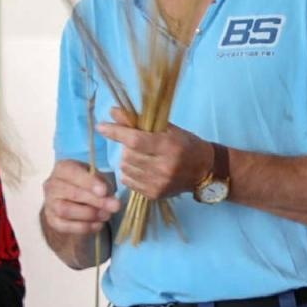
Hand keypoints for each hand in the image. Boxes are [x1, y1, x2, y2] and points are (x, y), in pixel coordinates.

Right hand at [41, 159, 120, 235]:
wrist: (78, 204)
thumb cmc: (90, 186)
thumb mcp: (99, 179)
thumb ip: (105, 186)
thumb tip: (111, 201)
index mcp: (63, 168)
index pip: (72, 172)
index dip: (89, 182)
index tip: (104, 191)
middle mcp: (52, 184)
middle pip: (71, 193)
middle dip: (96, 201)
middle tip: (114, 206)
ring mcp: (49, 203)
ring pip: (65, 210)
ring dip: (89, 214)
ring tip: (106, 215)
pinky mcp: (52, 220)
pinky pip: (65, 225)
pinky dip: (84, 227)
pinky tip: (98, 225)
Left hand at [96, 107, 212, 199]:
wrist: (205, 170)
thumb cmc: (186, 145)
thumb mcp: (168, 129)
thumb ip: (140, 121)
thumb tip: (113, 112)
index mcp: (169, 146)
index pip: (135, 139)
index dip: (116, 132)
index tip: (102, 127)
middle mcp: (164, 166)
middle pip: (127, 155)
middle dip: (126, 148)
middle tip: (137, 145)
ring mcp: (159, 182)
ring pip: (125, 168)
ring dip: (128, 161)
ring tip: (141, 158)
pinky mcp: (155, 194)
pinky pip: (128, 181)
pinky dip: (130, 173)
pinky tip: (142, 170)